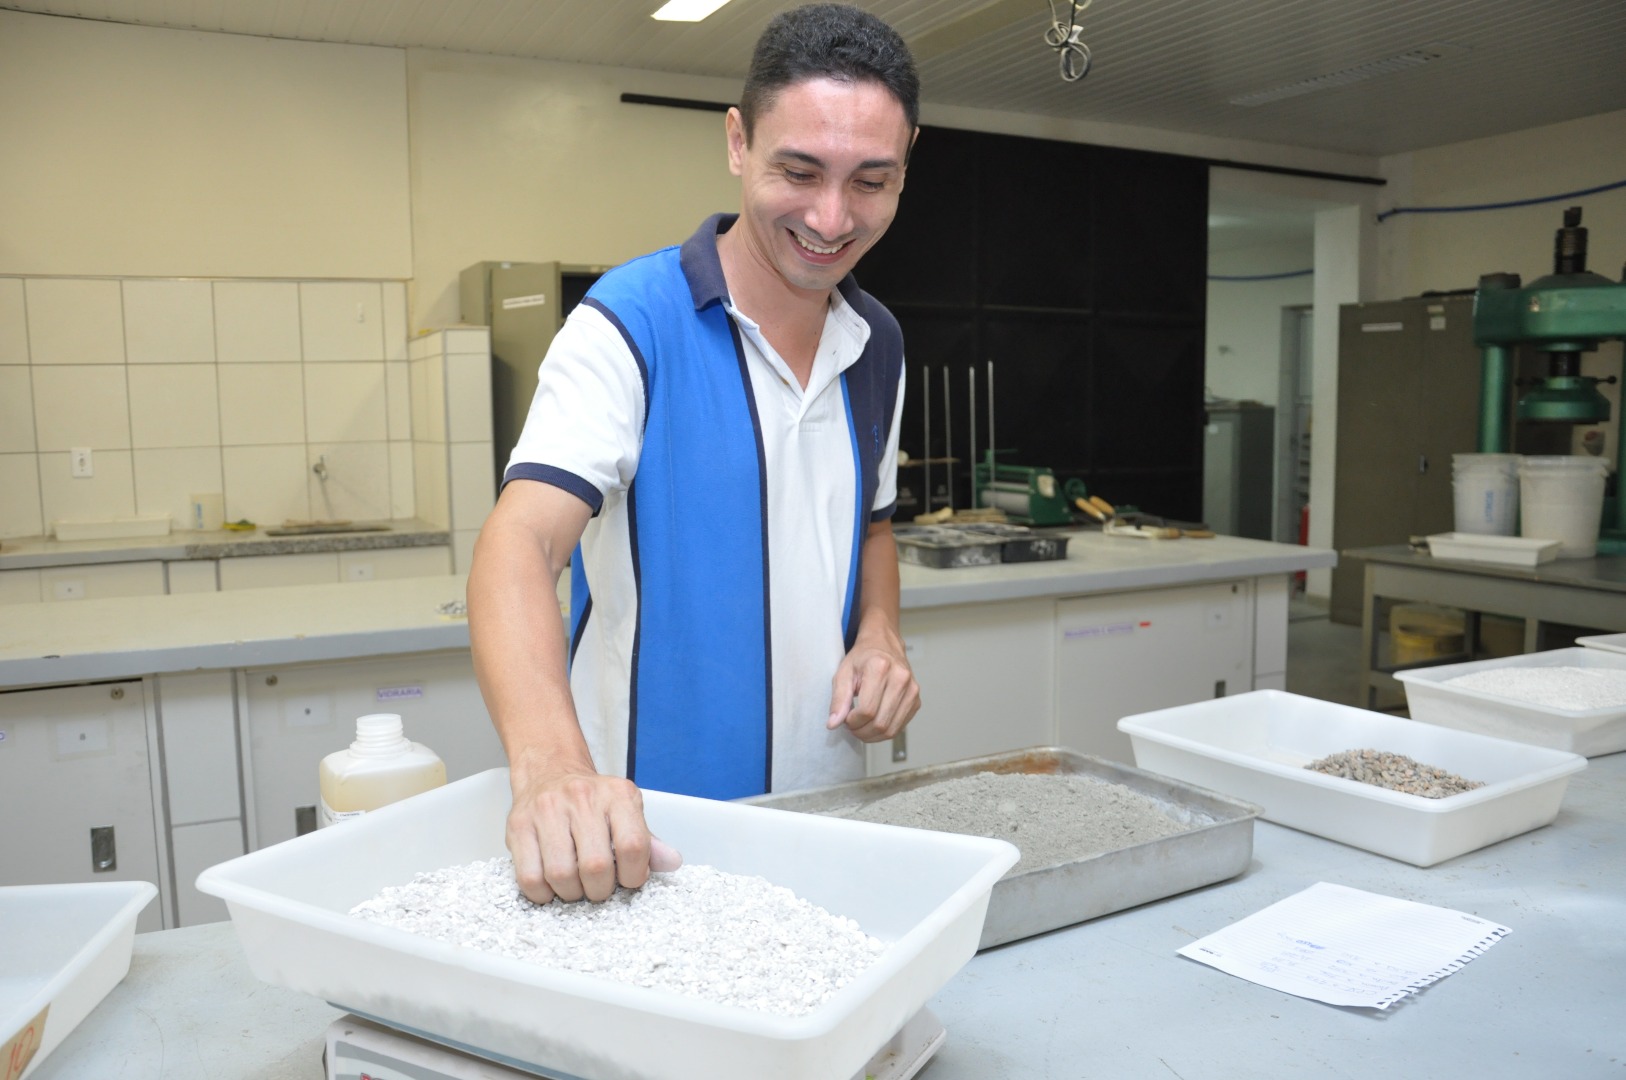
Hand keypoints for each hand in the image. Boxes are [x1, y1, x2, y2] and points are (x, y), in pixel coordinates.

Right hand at [505, 767, 682, 903]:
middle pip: (596, 867)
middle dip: (600, 890)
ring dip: (571, 893)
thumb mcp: (627, 811)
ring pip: (561, 875)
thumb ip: (648, 841)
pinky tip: (551, 884)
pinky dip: (543, 893)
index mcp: (617, 794)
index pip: (633, 846)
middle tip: (598, 887)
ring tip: (575, 885)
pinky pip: (529, 878)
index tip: (627, 879)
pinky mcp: (518, 826)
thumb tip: (671, 862)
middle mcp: (582, 798)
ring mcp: (547, 810)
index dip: (633, 875)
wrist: (549, 771)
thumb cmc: (592, 801)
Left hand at [826, 626, 920, 741]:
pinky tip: (873, 722)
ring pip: (891, 729)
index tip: (845, 719)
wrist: (884, 645)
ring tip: (861, 726)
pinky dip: (884, 732)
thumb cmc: (862, 658)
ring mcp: (912, 690)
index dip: (852, 722)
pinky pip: (899, 727)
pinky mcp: (916, 701)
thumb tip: (833, 724)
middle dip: (861, 731)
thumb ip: (838, 699)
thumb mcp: (843, 673)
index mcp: (880, 667)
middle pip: (880, 723)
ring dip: (872, 735)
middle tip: (851, 725)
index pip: (867, 710)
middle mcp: (901, 678)